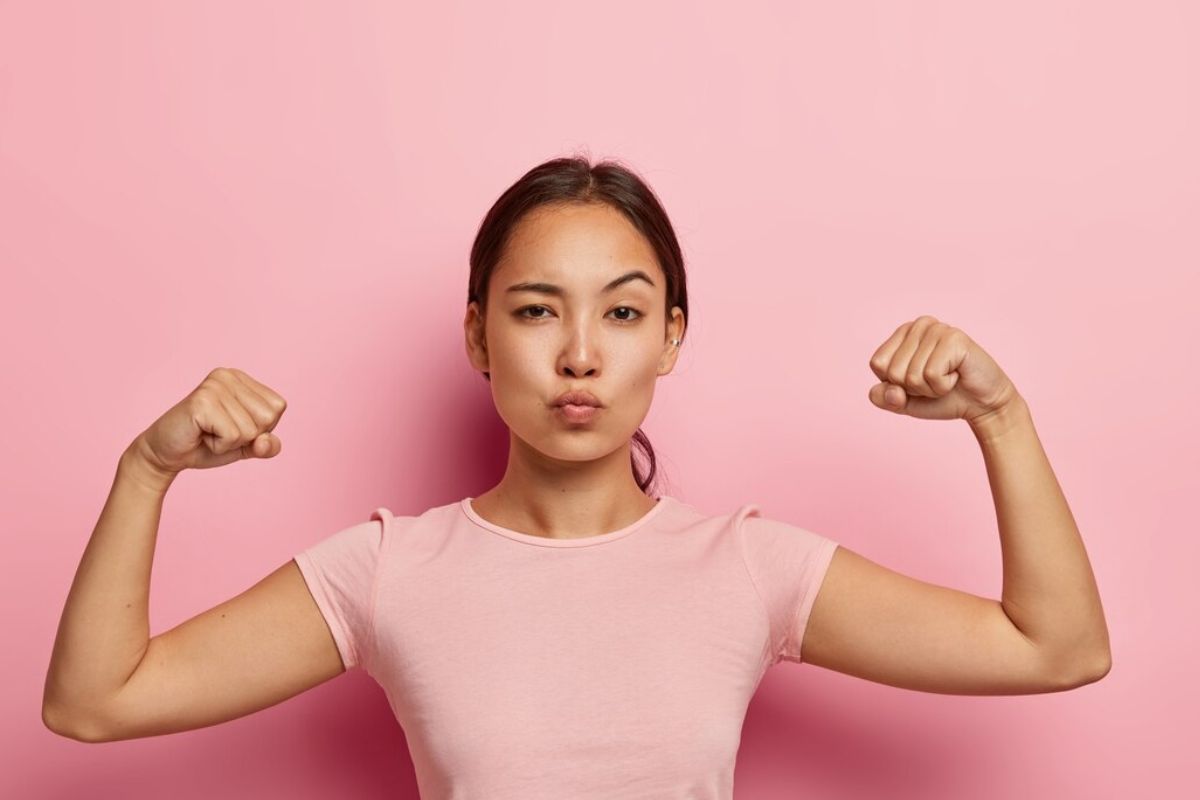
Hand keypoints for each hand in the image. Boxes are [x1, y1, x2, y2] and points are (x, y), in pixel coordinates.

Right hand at [132, 367, 287, 474]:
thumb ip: (266, 446)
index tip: (231, 426)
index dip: (260, 428)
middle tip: (217, 431)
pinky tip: (200, 435)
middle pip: (268, 418)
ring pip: (251, 430)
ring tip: (207, 432)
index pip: (278, 407)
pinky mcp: (202, 401)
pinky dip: (219, 446)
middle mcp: (228, 375)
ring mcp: (215, 386)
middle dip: (246, 436)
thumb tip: (266, 442)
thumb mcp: (245, 446)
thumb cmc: (206, 445)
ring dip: (230, 443)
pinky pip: (233, 436)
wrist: (166, 454)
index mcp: (241, 379)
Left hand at [867, 315, 1018, 423]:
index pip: (877, 364)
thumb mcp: (905, 402)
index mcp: (902, 333)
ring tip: (948, 378)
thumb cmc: (942, 398)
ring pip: (911, 376)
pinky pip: (931, 375)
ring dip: (930, 388)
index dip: (895, 383)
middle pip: (893, 372)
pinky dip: (944, 386)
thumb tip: (890, 391)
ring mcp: (937, 328)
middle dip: (914, 388)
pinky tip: (957, 375)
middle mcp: (918, 325)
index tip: (919, 381)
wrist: (982, 404)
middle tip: (937, 381)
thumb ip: (884, 398)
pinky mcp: (954, 338)